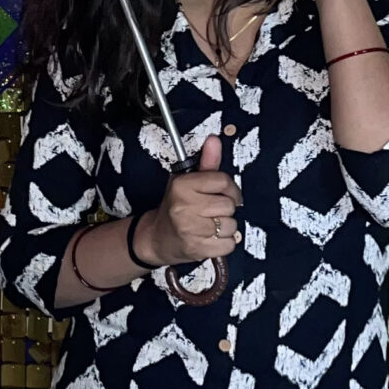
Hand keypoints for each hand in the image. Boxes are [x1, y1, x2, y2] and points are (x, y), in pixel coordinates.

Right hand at [140, 135, 241, 263]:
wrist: (157, 238)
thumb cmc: (176, 207)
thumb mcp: (187, 181)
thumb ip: (206, 162)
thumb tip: (214, 140)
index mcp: (182, 186)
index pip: (223, 181)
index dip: (230, 188)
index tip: (224, 193)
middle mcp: (184, 207)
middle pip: (229, 205)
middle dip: (225, 209)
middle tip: (212, 211)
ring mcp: (189, 230)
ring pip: (231, 226)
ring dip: (226, 228)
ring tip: (210, 225)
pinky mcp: (196, 249)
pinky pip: (229, 245)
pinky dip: (224, 243)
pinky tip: (211, 238)